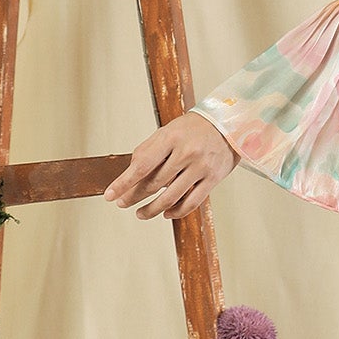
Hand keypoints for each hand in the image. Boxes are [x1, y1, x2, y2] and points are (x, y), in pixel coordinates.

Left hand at [102, 111, 241, 219]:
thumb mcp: (167, 131)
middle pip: (155, 183)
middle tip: (123, 204)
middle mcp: (186, 152)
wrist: (227, 124)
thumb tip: (129, 174)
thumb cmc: (193, 129)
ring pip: (171, 197)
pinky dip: (176, 211)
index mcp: (171, 138)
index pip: (142, 165)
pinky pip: (192, 202)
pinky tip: (166, 213)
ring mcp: (201, 167)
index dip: (124, 183)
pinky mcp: (213, 179)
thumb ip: (148, 151)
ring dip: (152, 209)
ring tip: (141, 213)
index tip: (111, 195)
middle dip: (134, 196)